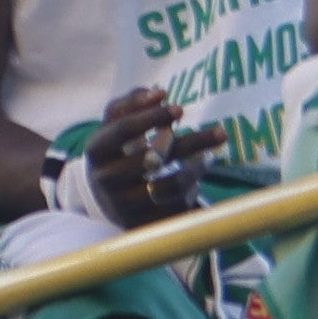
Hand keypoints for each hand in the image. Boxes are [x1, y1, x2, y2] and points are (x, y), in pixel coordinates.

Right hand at [79, 85, 214, 227]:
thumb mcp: (115, 123)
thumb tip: (159, 93)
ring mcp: (122, 206)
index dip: (153, 117)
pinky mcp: (140, 225)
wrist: (103, 196)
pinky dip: (191, 191)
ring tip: (209, 157)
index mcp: (96, 149)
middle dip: (192, 143)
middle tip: (221, 133)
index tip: (180, 109)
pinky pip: (175, 209)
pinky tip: (195, 180)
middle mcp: (105, 180)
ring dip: (196, 170)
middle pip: (153, 159)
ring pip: (168, 187)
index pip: (124, 129)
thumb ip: (132, 102)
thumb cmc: (116, 149)